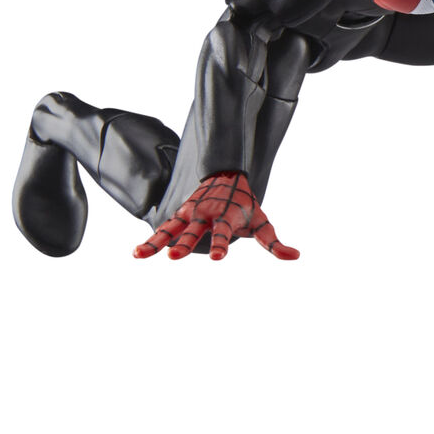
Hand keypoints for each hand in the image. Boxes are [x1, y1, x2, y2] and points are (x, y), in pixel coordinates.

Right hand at [133, 171, 298, 260]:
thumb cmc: (246, 206)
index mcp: (227, 220)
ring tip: (140, 255)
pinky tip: (136, 253)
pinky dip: (151, 240)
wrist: (228, 176)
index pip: (224, 234)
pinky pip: (163, 228)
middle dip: (185, 244)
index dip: (221, 245)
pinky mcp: (180, 215)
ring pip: (172, 229)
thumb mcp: (262, 223)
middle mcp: (206, 216)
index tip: (216, 257)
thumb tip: (296, 257)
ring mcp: (191, 214)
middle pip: (195, 232)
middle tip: (175, 257)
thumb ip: (274, 243)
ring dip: (158, 242)